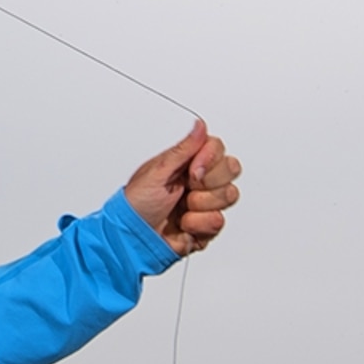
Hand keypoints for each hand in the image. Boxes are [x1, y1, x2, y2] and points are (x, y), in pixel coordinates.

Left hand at [125, 120, 239, 256]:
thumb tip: (200, 125)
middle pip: (231, 169)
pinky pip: (219, 221)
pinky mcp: (207, 225)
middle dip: (207, 183)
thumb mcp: (157, 172)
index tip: (193, 171)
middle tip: (186, 190)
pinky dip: (198, 225)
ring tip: (181, 210)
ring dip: (201, 205)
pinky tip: (183, 224)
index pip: (218, 148)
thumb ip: (183, 149)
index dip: (210, 159)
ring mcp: (206, 203)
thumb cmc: (136, 204)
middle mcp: (200, 181)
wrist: (132, 238)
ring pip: (229, 195)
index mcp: (188, 163)